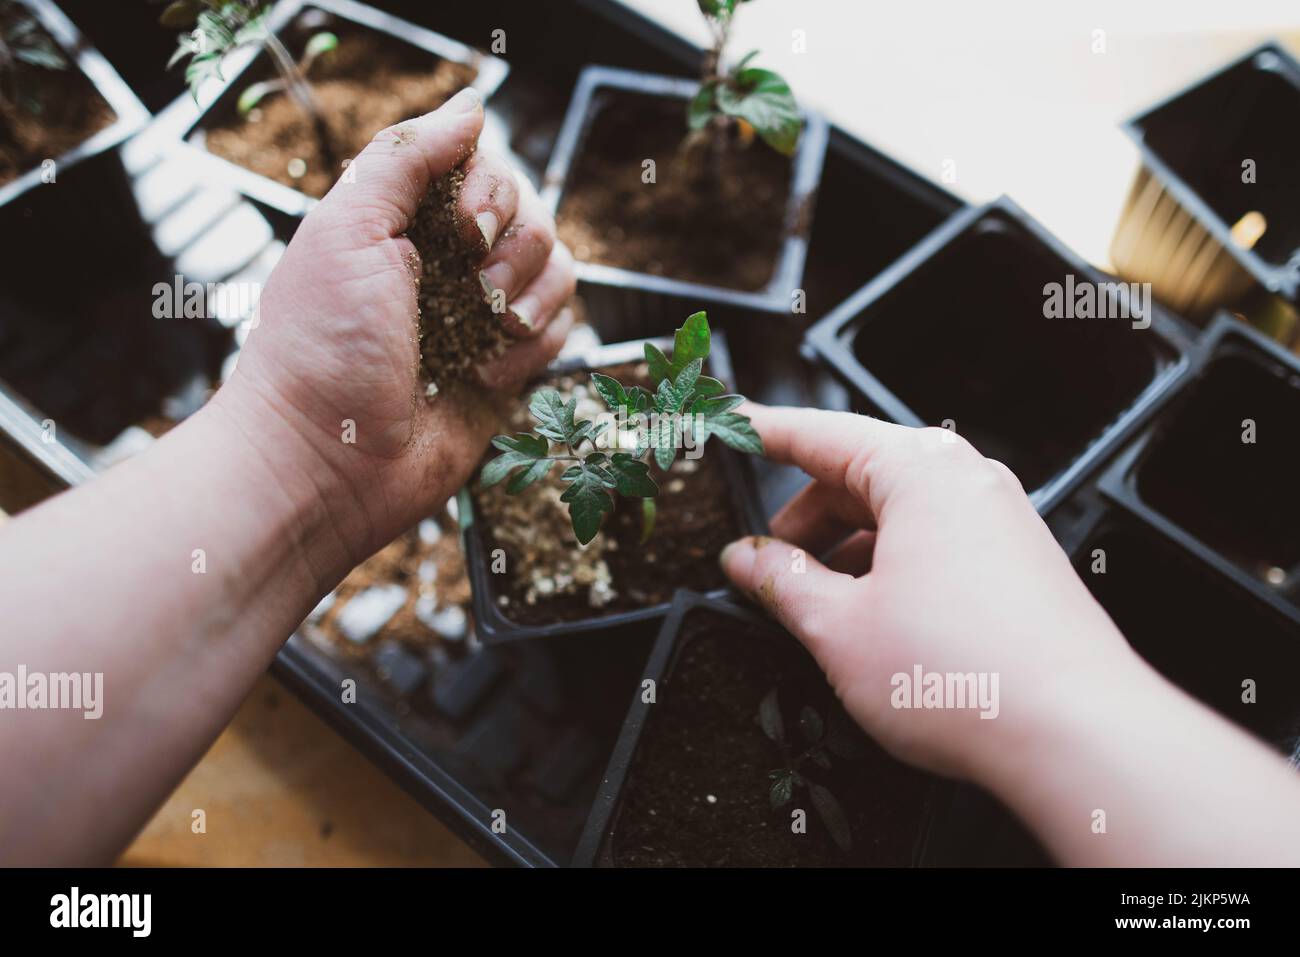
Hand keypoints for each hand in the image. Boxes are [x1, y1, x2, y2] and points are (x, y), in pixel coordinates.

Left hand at [218, 88, 574, 563]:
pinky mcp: (508, 370)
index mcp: (408, 221)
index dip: (493, 192)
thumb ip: (405, 156)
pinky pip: (561, 332)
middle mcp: (451, 262)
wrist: (329, 462)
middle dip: (514, 250)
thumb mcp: (346, 228)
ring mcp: (483, 317)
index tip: (463, 231)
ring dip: (530, 298)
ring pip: (559, 270)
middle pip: (534, 215)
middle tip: (473, 290)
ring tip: (486, 332)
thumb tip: (473, 105)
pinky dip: (532, 350)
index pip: (488, 168)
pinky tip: (484, 377)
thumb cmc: (323, 345)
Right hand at [719, 405, 1140, 781]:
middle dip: (804, 518)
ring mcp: (1000, 522)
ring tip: (816, 606)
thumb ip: (781, 582)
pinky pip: (935, 544)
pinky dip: (889, 567)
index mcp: (921, 473)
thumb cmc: (969, 677)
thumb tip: (746, 559)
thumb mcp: (839, 628)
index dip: (764, 432)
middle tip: (763, 563)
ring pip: (898, 514)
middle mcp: (968, 483)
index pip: (821, 434)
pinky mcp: (1019, 564)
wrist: (1076, 734)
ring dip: (845, 550)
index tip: (732, 423)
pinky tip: (870, 620)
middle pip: (859, 476)